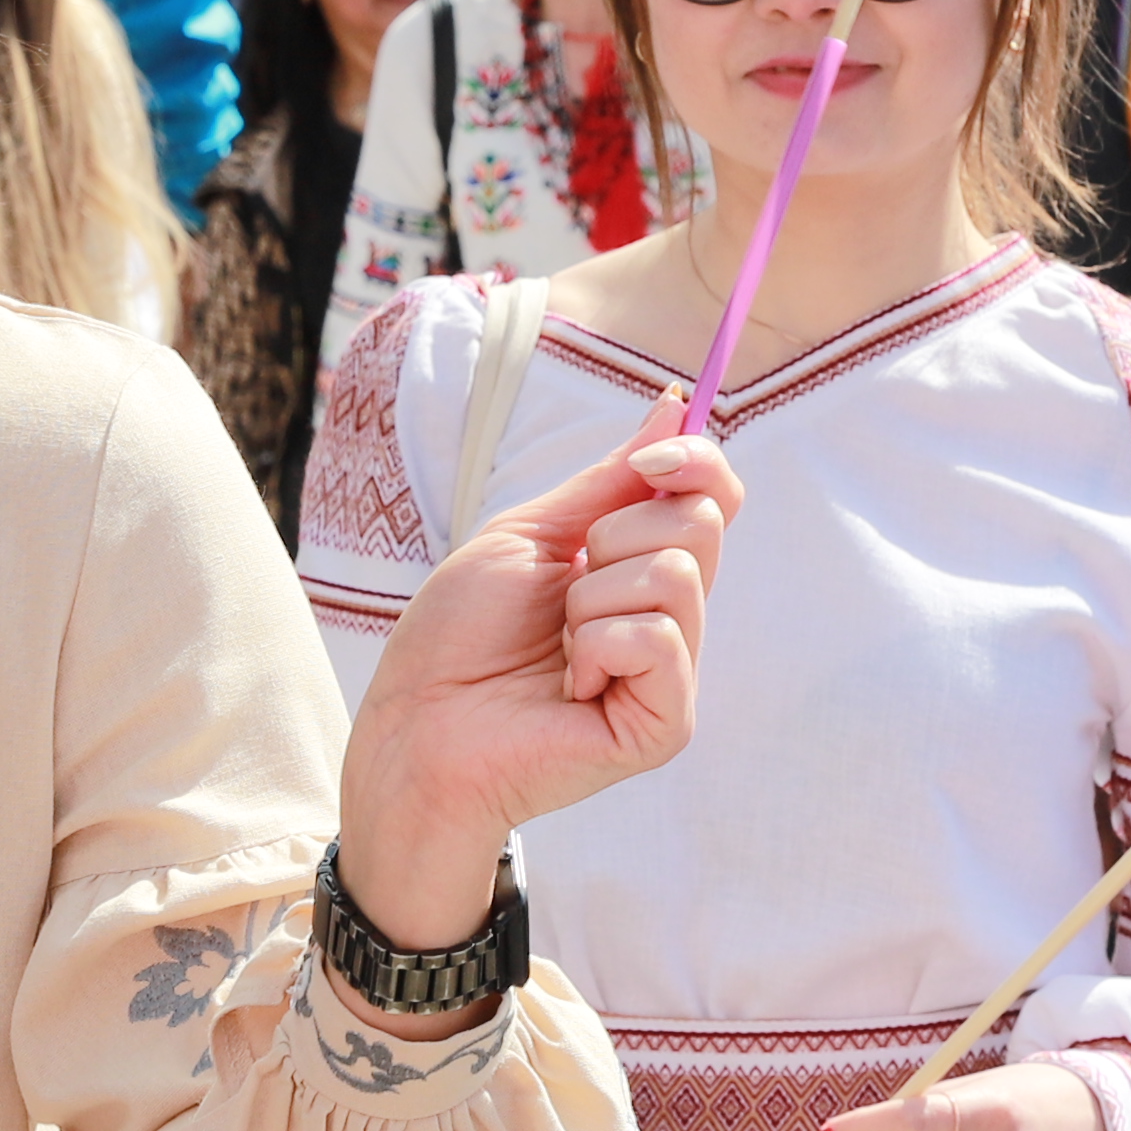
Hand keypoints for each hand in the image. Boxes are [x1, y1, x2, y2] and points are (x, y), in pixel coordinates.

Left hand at [333, 429, 740, 942]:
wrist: (417, 723)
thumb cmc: (458, 636)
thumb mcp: (532, 533)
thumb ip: (610, 479)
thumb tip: (672, 406)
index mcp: (639, 571)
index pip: (714, 499)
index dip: (693, 463)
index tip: (647, 460)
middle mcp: (668, 619)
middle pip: (701, 525)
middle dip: (614, 536)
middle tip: (563, 588)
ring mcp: (671, 674)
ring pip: (676, 578)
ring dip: (591, 598)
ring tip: (556, 645)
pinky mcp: (665, 723)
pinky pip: (658, 640)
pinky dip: (597, 646)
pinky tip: (569, 685)